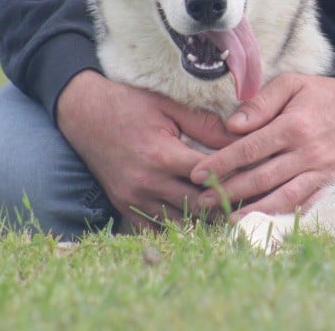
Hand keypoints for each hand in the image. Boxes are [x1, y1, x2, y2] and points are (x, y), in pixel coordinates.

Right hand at [56, 70, 237, 229]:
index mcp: (161, 155)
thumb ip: (205, 124)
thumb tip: (241, 136)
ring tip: (226, 208)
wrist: (82, 114)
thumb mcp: (168, 105)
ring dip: (202, 216)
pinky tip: (194, 217)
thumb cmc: (129, 105)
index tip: (252, 172)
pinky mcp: (124, 206)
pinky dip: (177, 225)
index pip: (208, 176)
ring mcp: (133, 198)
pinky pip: (156, 228)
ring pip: (180, 221)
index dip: (233, 175)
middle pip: (198, 204)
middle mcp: (147, 182)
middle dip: (223, 200)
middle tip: (247, 195)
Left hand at [190, 73, 334, 215]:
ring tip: (226, 217)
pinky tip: (262, 221)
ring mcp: (322, 171)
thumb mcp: (292, 84)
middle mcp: (308, 152)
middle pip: (261, 177)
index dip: (221, 163)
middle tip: (201, 200)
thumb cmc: (322, 93)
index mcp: (294, 126)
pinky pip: (305, 204)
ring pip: (282, 197)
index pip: (249, 149)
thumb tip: (232, 126)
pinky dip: (283, 215)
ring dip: (252, 210)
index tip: (197, 173)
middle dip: (228, 190)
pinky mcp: (331, 183)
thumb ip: (261, 102)